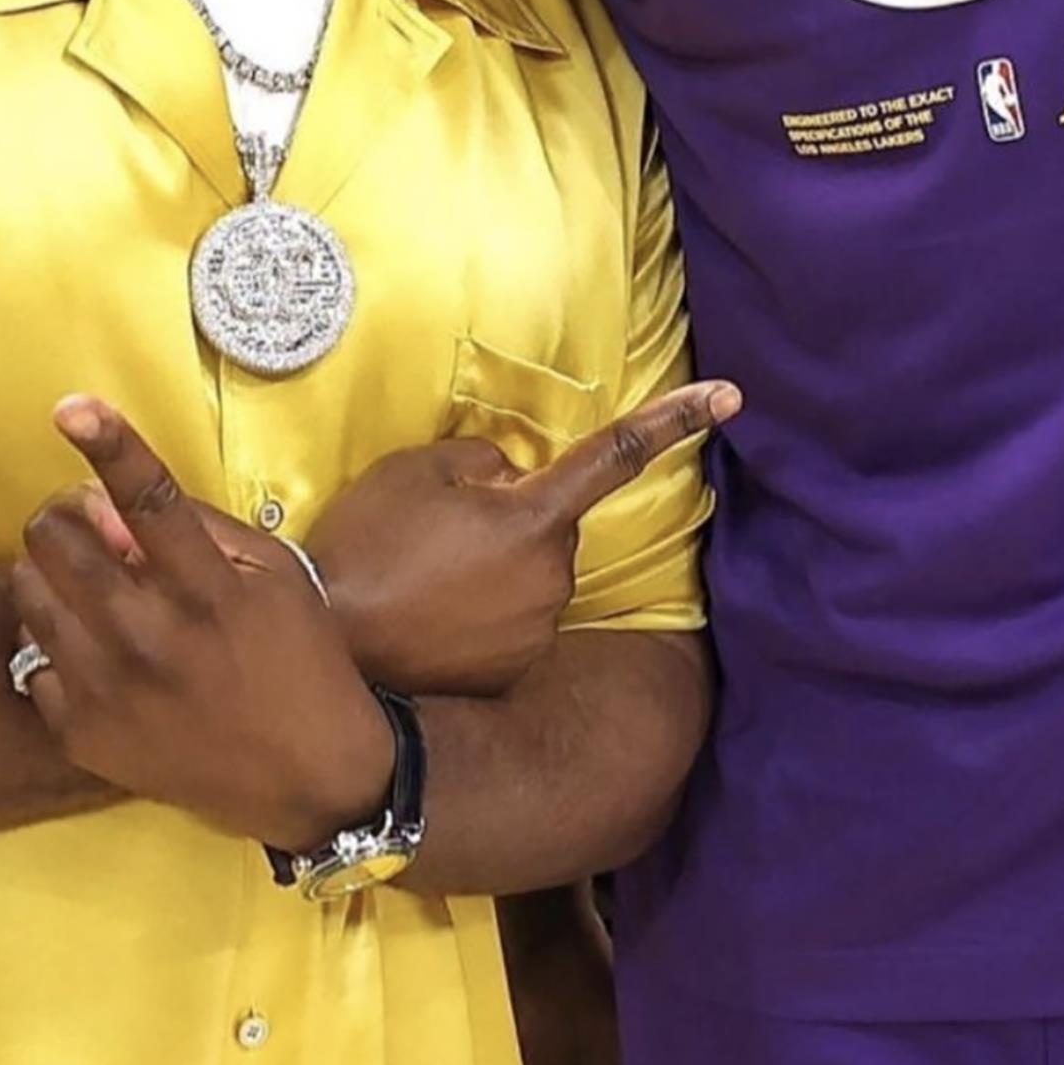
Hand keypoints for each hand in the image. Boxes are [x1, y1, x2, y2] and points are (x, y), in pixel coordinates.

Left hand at [13, 396, 390, 848]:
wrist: (311, 778)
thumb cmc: (300, 663)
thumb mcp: (278, 579)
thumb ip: (201, 532)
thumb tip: (112, 506)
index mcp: (208, 593)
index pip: (149, 502)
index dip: (110, 446)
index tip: (71, 408)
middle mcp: (150, 638)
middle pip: (58, 541)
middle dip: (62, 515)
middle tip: (84, 526)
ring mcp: (109, 690)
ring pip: (28, 594)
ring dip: (48, 573)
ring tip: (86, 587)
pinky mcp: (81, 733)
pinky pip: (29, 659)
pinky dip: (53, 642)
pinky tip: (92, 651)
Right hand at [307, 378, 740, 696]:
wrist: (332, 650)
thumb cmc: (367, 547)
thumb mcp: (413, 470)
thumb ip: (480, 459)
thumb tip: (507, 475)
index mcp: (536, 517)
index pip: (616, 455)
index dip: (675, 420)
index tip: (732, 397)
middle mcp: (555, 575)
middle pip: (549, 522)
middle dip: (511, 515)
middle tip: (433, 528)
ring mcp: (539, 626)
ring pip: (531, 571)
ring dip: (492, 565)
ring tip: (419, 575)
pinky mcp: (517, 667)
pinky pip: (512, 618)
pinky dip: (481, 610)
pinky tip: (431, 614)